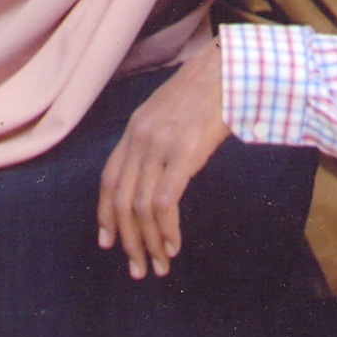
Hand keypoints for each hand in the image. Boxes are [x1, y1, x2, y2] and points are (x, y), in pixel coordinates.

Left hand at [97, 40, 230, 278]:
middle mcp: (140, 138)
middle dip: (127, 240)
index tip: (109, 242)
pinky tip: (174, 245)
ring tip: (160, 264)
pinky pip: (165, 202)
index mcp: (135, 130)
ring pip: (141, 207)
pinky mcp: (184, 153)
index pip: (108, 180)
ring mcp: (160, 145)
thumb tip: (157, 170)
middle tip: (138, 268)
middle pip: (121, 200)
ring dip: (149, 242)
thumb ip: (158, 139)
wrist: (231, 68)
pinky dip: (166, 229)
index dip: (105, 215)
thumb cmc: (209, 91)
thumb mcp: (171, 112)